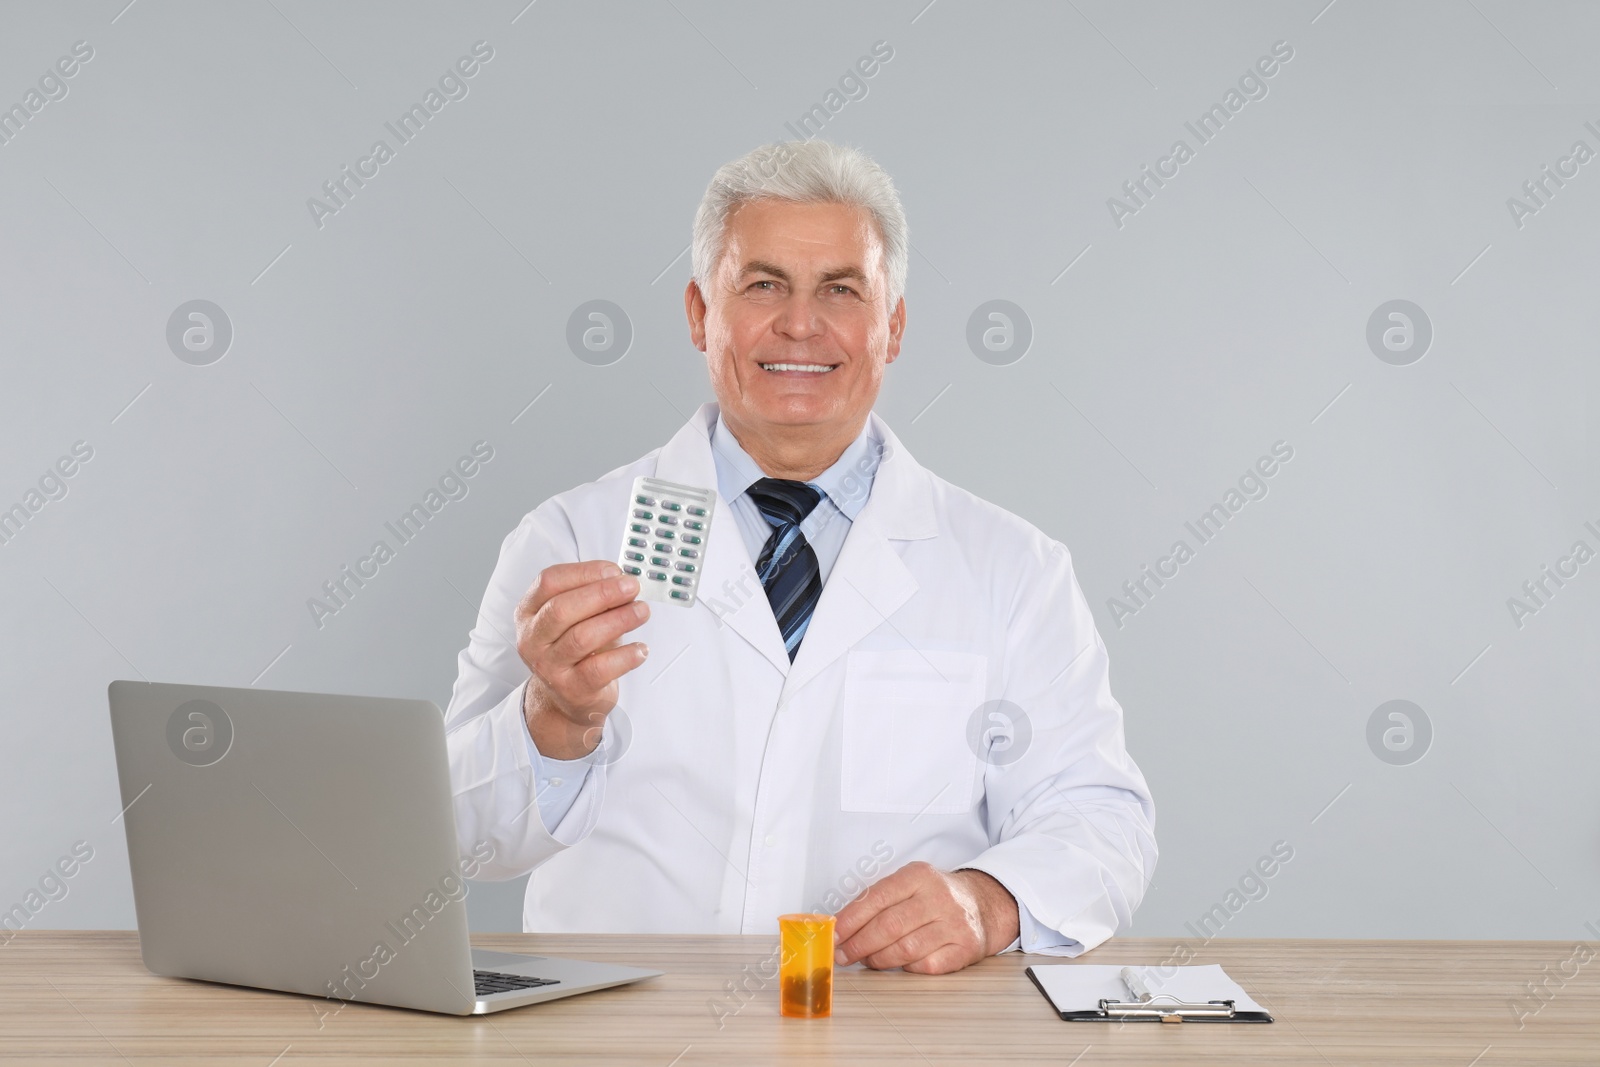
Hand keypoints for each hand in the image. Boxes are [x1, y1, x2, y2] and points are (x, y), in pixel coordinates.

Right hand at [516, 560, 649, 759]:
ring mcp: (549, 667)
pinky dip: (625, 656)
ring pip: (582, 637)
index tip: (615, 570)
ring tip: (642, 612)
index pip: (550, 581)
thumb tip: (624, 580)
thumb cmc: (576, 650)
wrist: (568, 698)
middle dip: (603, 594)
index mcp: (529, 612)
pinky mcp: (572, 689)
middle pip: (563, 608)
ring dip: (618, 620)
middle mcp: (533, 639)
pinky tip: (641, 649)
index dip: (584, 572)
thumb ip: (595, 597)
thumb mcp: (577, 618)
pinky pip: (600, 669)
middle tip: (632, 588)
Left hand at [832, 862, 1019, 974]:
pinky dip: (907, 968)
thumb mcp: (909, 884)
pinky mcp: (964, 948)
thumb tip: (839, 926)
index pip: (877, 897)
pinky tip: (899, 964)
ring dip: (879, 959)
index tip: (833, 935)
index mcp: (918, 875)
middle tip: (843, 955)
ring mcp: (954, 923)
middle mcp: (938, 897)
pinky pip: (926, 965)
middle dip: (859, 944)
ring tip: (868, 960)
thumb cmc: (934, 897)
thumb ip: (877, 900)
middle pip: (889, 925)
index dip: (851, 919)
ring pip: (906, 949)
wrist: (983, 904)